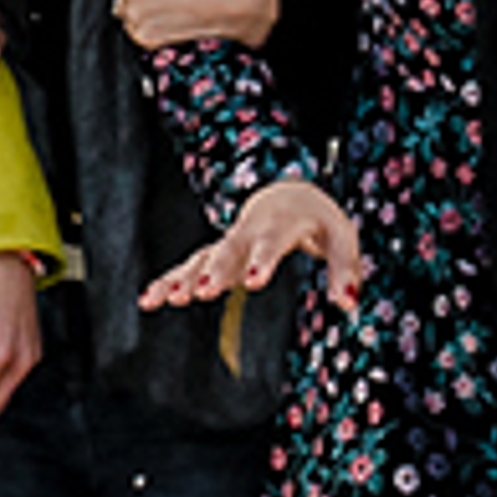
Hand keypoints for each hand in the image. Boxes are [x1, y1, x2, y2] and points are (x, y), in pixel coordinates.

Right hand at [143, 175, 361, 312]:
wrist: (287, 192)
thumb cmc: (316, 219)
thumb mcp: (341, 237)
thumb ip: (344, 269)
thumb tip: (347, 304)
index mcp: (279, 224)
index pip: (270, 242)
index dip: (262, 260)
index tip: (254, 281)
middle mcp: (247, 231)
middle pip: (228, 250)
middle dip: (215, 271)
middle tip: (201, 291)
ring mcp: (228, 242)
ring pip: (202, 258)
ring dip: (184, 277)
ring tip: (168, 298)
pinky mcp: (216, 255)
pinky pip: (188, 267)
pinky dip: (168, 280)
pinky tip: (149, 299)